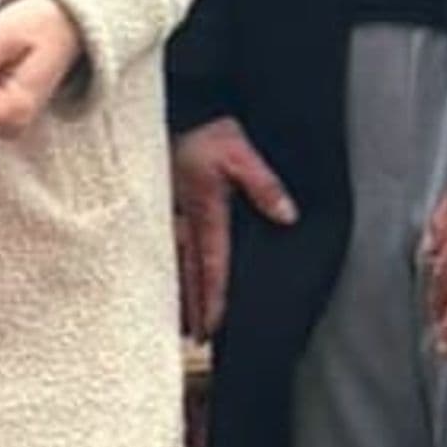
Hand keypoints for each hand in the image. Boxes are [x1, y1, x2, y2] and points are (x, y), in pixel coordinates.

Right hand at [171, 118, 296, 339]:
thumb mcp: (241, 152)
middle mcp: (183, 218)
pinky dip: (165, 268)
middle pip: (187, 273)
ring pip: (171, 264)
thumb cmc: (207, 130)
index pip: (212, 264)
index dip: (213, 297)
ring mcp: (167, 214)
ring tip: (178, 322)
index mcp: (206, 211)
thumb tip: (287, 216)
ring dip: (175, 293)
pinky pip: (163, 246)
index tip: (213, 325)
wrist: (177, 107)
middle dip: (192, 306)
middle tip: (197, 339)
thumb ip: (264, 185)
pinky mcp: (159, 206)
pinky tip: (164, 280)